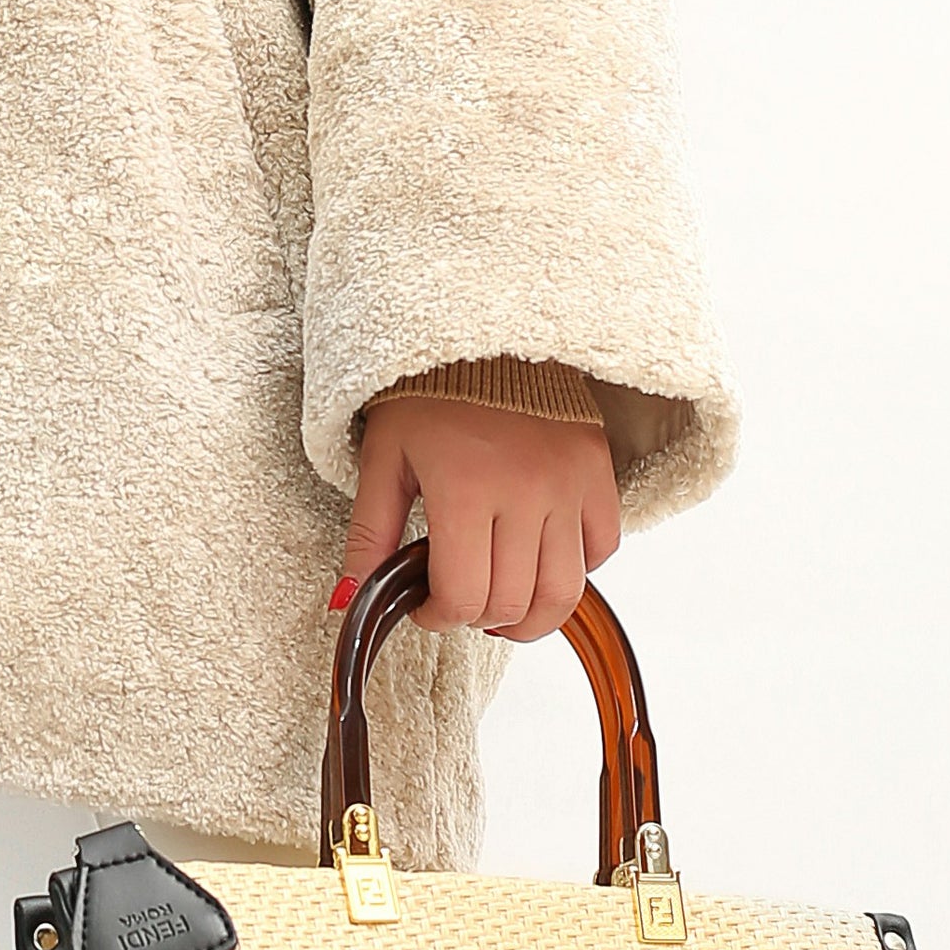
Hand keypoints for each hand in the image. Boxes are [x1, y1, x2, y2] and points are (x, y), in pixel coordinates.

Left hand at [336, 392, 622, 644]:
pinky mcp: (598, 471)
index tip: (424, 606)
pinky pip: (601, 549)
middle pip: (511, 602)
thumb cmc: (424, 393)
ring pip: (564, 592)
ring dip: (531, 617)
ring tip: (503, 605)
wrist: (483, 331)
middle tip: (458, 598)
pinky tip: (538, 559)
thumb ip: (368, 535)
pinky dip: (573, 571)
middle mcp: (525, 489)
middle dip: (476, 616)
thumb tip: (348, 602)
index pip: (462, 595)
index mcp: (464, 487)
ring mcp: (568, 483)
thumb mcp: (383, 459)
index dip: (438, 618)